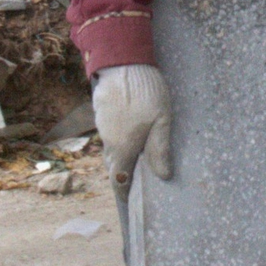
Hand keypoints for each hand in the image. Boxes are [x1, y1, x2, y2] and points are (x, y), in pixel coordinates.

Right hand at [93, 63, 171, 185]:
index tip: (130, 204)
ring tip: (137, 155)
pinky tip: (130, 129)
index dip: (124, 193)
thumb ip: (160, 149)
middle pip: (114, 164)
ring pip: (111, 146)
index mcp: (123, 146)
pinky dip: (118, 136)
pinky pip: (109, 131)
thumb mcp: (162, 121)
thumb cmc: (147, 92)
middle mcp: (109, 139)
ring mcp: (102, 124)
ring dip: (121, 153)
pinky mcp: (101, 110)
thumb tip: (163, 176)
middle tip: (137, 181)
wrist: (123, 61)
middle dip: (123, 174)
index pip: (119, 179)